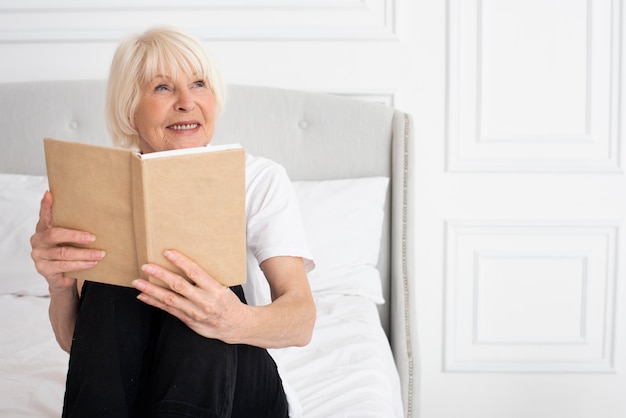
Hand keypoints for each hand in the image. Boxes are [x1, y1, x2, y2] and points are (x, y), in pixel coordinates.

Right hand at [30, 191, 105, 291]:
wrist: (63, 277)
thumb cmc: (68, 251)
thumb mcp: (70, 238)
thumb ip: (73, 225)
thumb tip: (94, 211)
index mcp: (43, 228)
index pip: (44, 215)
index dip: (45, 206)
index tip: (49, 194)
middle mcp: (38, 240)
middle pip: (55, 235)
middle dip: (76, 236)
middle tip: (93, 237)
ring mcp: (39, 255)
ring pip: (63, 253)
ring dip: (84, 254)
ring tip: (100, 254)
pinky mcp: (44, 269)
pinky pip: (64, 266)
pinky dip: (81, 264)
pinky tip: (92, 263)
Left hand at [133, 250, 248, 342]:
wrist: (235, 325)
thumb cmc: (228, 302)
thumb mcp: (222, 286)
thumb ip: (205, 279)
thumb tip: (185, 263)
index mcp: (214, 288)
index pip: (195, 272)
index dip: (180, 262)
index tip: (167, 253)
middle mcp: (203, 300)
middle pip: (178, 285)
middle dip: (160, 275)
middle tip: (146, 266)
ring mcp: (194, 312)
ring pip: (169, 299)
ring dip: (151, 290)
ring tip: (138, 282)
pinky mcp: (188, 320)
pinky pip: (168, 310)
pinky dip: (154, 302)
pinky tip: (143, 296)